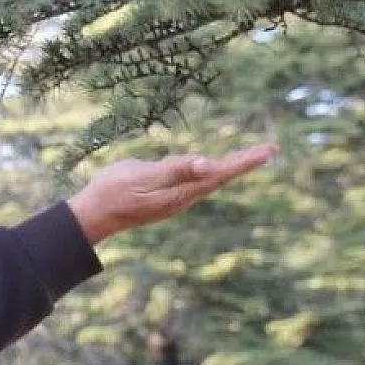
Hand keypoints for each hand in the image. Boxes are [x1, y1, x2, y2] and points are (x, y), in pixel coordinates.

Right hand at [67, 143, 276, 245]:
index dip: (245, 161)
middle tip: (270, 149)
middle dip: (245, 163)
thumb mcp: (144, 177)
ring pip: (211, 179)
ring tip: (251, 157)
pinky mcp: (165, 195)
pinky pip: (197, 181)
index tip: (268, 150)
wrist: (94, 214)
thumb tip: (209, 165)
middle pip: (221, 177)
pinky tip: (216, 168)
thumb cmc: (114, 192)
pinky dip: (213, 171)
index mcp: (182, 191)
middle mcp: (184, 196)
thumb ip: (176, 170)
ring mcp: (174, 197)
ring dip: (232, 167)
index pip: (221, 172)